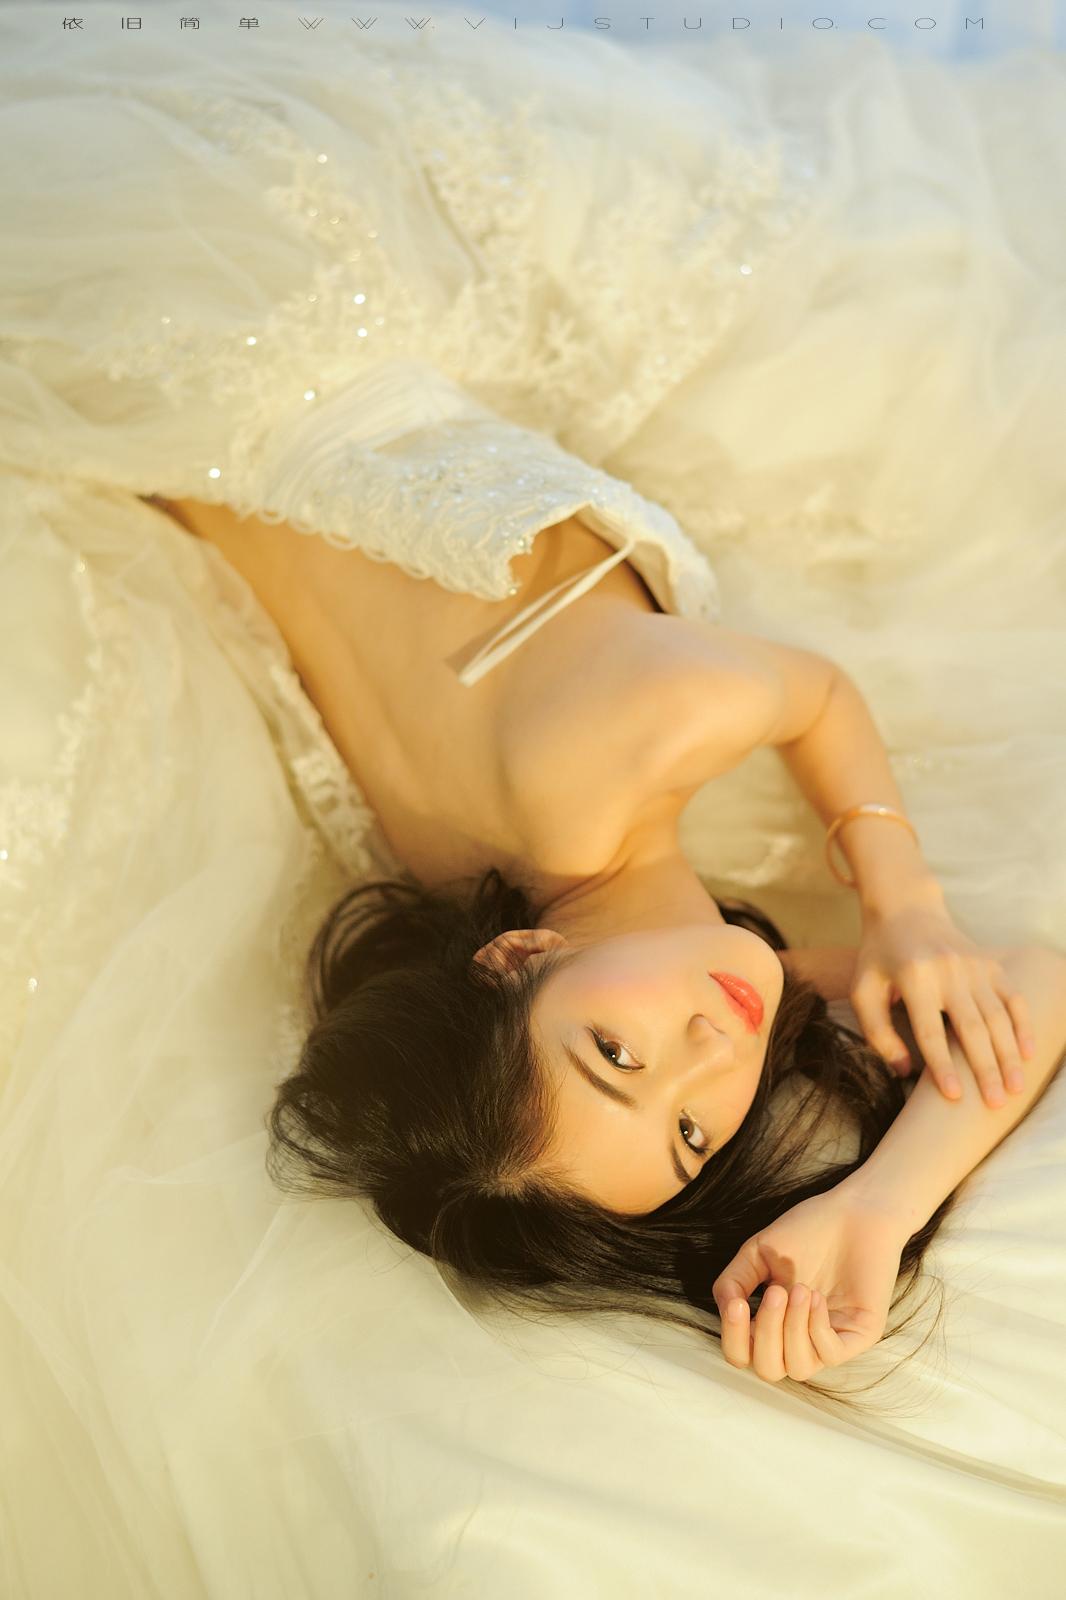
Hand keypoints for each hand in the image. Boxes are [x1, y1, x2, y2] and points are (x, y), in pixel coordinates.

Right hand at [711, 1186, 906, 1383]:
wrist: (854, 1212)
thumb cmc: (808, 1230)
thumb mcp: (758, 1252)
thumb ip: (734, 1281)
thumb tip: (728, 1310)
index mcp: (772, 1321)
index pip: (742, 1354)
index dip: (733, 1337)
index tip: (738, 1304)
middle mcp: (798, 1336)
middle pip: (768, 1370)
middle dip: (766, 1334)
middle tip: (777, 1293)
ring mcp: (829, 1339)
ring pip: (798, 1368)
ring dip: (792, 1329)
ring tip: (801, 1289)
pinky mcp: (858, 1335)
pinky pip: (829, 1354)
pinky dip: (816, 1328)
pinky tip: (817, 1297)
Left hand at [852, 899, 1034, 1108]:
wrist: (906, 910)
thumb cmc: (879, 957)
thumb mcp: (862, 989)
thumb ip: (877, 1031)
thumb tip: (903, 1070)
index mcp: (913, 978)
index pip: (930, 1031)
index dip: (943, 1065)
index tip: (955, 1096)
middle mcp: (948, 971)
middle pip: (971, 1028)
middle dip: (985, 1069)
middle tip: (995, 1104)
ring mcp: (974, 966)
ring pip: (998, 1017)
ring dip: (1009, 1054)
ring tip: (1015, 1088)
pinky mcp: (991, 964)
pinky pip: (1014, 998)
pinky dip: (1023, 1025)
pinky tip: (1028, 1053)